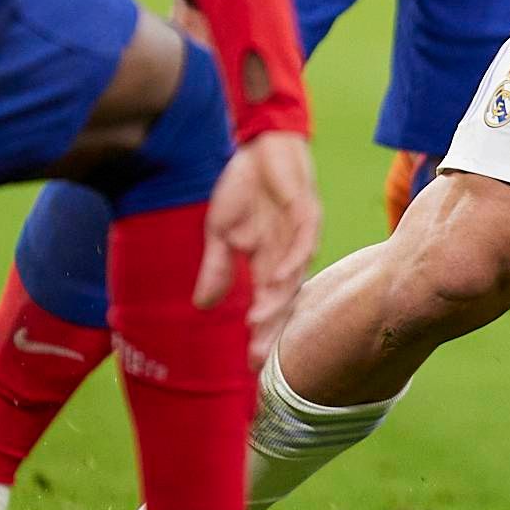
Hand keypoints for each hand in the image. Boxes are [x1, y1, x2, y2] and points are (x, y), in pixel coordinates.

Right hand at [196, 133, 321, 364]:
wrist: (261, 145)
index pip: (266, 305)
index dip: (259, 333)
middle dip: (271, 329)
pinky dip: (290, 262)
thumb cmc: (245, 187)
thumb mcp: (220, 231)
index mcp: (268, 261)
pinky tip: (277, 280)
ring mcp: (299, 236)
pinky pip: (303, 242)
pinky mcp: (306, 212)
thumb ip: (217, 267)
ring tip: (258, 324)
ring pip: (292, 277)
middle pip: (283, 300)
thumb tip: (203, 306)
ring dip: (276, 300)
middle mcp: (288, 255)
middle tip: (258, 360)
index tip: (249, 364)